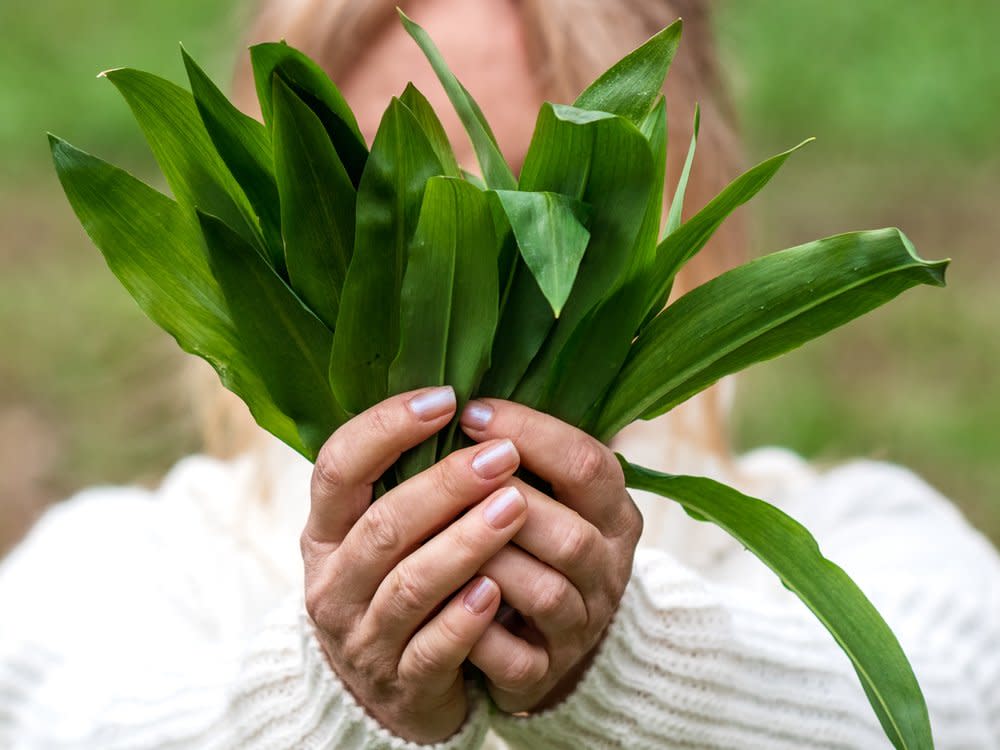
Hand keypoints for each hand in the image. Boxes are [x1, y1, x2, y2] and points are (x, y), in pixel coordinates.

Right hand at [301, 386, 529, 743]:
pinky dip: (464, 618)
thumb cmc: (395, 585)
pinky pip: (434, 649)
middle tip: (501, 455)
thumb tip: (469, 401)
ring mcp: (364, 637)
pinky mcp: (402, 682)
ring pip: (411, 585)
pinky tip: (495, 590)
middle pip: (383, 525)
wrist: (388, 688)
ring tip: (514, 507)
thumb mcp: (381, 535)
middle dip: (445, 485)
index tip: (445, 399)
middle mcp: (333, 583)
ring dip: (465, 543)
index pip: (339, 466)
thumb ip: (406, 480)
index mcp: (326, 531)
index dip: (387, 428)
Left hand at [459, 399, 642, 713]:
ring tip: (435, 535)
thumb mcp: (548, 491)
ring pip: (544, 592)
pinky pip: (516, 657)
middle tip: (449, 474)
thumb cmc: (532, 542)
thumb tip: (463, 391)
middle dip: (505, 502)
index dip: (532, 433)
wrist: (545, 638)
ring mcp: (581, 625)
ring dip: (487, 560)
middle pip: (571, 534)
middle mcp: (607, 568)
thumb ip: (524, 452)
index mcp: (613, 512)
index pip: (588, 463)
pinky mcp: (546, 672)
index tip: (470, 412)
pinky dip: (476, 631)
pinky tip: (442, 603)